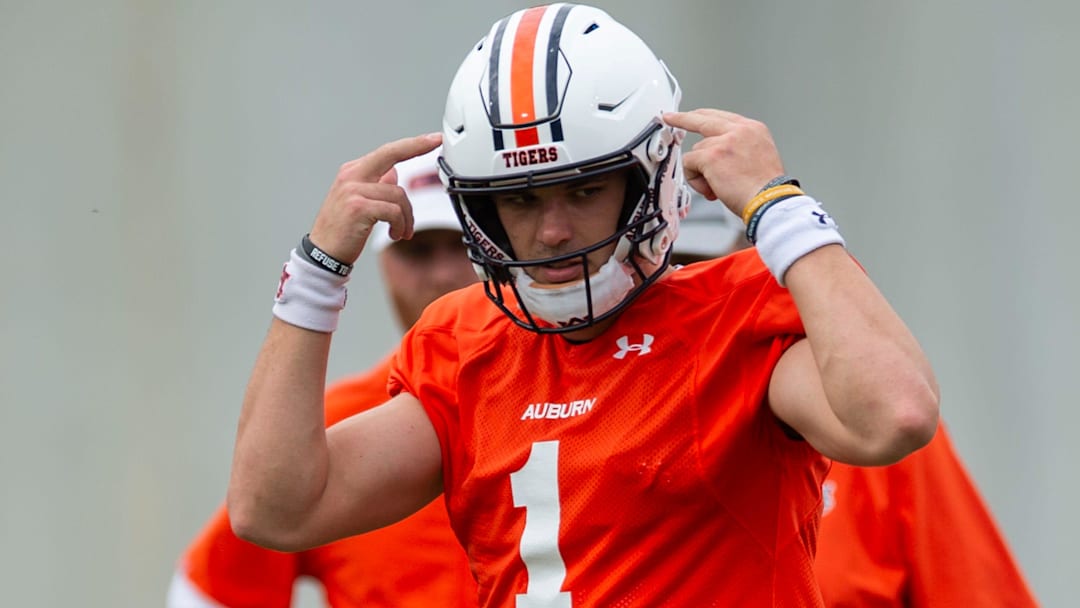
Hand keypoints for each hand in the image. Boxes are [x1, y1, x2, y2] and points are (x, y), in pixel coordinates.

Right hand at [308, 133, 442, 262]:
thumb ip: (376, 185)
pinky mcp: (358, 207)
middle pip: (391, 153)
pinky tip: (395, 234)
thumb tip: (394, 173)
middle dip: (417, 146)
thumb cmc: (343, 230)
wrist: (323, 253)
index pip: (387, 152)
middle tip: (436, 141)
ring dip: (406, 217)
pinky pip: (393, 211)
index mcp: (353, 172)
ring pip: (398, 193)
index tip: (433, 138)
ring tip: (401, 231)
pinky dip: (400, 225)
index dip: (412, 143)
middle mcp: (351, 175)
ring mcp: (353, 190)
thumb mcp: (359, 202)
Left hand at [663, 109, 785, 217]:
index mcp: (753, 129)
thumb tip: (715, 155)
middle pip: (703, 119)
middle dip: (683, 118)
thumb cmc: (766, 189)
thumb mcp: (759, 157)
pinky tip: (710, 189)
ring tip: (718, 187)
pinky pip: (689, 164)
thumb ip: (738, 149)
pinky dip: (695, 179)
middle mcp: (740, 130)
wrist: (770, 201)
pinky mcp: (711, 156)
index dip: (704, 117)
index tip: (692, 115)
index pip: (723, 117)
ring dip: (701, 172)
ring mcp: (724, 141)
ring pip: (696, 151)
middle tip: (670, 118)